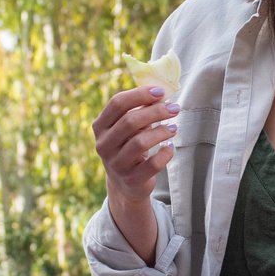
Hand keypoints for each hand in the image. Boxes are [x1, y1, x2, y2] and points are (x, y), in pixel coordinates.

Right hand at [94, 83, 178, 261]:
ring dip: (162, 131)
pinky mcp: (131, 180)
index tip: (161, 91)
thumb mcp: (126, 128)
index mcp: (100, 127)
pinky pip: (152, 164)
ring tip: (174, 127)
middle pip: (130, 121)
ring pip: (140, 142)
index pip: (117, 104)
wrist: (125, 184)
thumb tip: (161, 92)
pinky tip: (170, 147)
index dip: (140, 94)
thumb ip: (138, 110)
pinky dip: (165, 154)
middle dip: (156, 111)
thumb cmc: (129, 146)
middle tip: (174, 108)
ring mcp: (116, 164)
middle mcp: (103, 145)